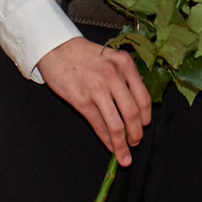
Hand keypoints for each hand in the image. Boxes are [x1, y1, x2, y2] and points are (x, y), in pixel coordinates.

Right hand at [37, 37, 150, 165]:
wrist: (55, 48)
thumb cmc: (83, 55)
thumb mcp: (110, 58)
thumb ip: (125, 77)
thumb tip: (136, 107)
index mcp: (125, 64)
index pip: (144, 98)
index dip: (146, 118)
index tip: (143, 126)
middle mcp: (113, 75)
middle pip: (133, 114)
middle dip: (136, 134)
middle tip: (135, 143)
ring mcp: (97, 89)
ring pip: (117, 125)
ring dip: (122, 144)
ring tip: (124, 153)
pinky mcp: (81, 100)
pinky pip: (99, 126)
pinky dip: (107, 140)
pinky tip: (109, 146)